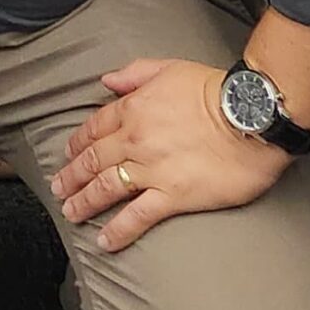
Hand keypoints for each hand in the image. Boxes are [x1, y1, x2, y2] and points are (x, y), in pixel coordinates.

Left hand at [51, 57, 288, 253]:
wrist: (250, 117)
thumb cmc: (215, 90)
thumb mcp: (168, 68)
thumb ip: (133, 74)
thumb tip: (106, 81)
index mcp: (132, 109)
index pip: (94, 129)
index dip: (77, 144)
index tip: (69, 155)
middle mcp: (134, 140)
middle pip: (94, 161)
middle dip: (72, 176)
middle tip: (58, 189)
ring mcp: (151, 170)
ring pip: (107, 188)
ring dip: (85, 202)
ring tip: (72, 213)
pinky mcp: (173, 196)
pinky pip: (138, 216)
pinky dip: (118, 230)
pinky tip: (105, 241)